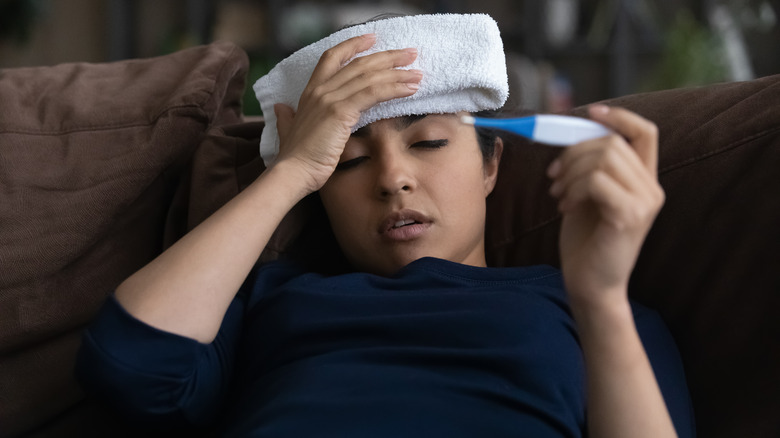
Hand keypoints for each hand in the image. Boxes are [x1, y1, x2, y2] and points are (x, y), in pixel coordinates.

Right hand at [272, 34, 422, 193]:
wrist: (294, 173)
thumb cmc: (295, 158)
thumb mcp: (289, 130)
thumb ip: (286, 117)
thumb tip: (280, 107)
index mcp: (310, 92)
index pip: (332, 57)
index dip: (353, 45)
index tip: (373, 38)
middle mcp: (320, 90)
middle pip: (359, 64)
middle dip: (388, 57)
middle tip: (410, 54)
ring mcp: (330, 98)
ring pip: (370, 77)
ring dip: (398, 73)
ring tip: (417, 73)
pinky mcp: (341, 111)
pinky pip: (373, 93)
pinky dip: (394, 88)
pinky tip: (410, 88)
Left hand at [547, 105, 664, 308]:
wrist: (590, 286)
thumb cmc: (586, 242)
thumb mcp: (587, 196)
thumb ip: (589, 168)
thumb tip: (570, 136)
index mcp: (644, 181)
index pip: (645, 132)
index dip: (619, 116)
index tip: (591, 112)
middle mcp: (651, 189)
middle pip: (613, 142)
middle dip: (574, 152)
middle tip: (553, 176)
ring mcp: (644, 203)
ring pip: (603, 158)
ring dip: (570, 172)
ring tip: (558, 195)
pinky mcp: (629, 216)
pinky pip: (596, 181)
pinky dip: (573, 189)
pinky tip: (565, 208)